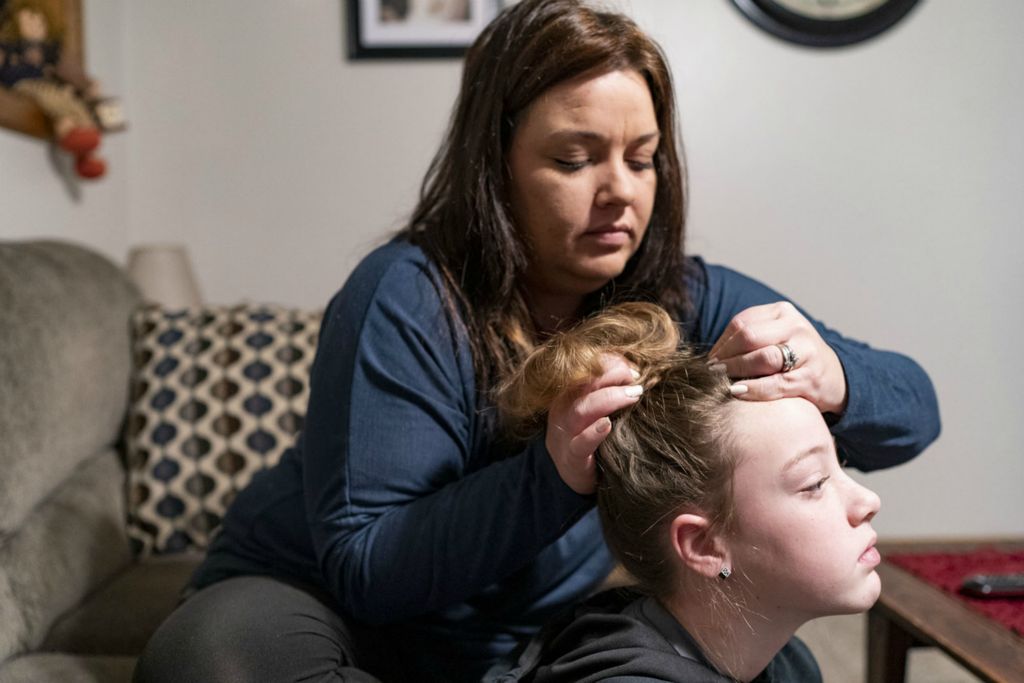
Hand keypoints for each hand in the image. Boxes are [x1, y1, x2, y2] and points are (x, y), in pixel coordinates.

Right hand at [545, 354, 642, 494]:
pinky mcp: (572, 457)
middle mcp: (563, 410)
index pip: (585, 369)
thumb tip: (638, 372)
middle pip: (583, 383)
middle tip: (637, 378)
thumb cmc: (588, 435)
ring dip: (609, 398)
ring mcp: (566, 434)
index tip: (632, 366)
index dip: (608, 363)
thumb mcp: (593, 409)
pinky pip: (580, 444)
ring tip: (634, 395)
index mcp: (568, 394)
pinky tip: (607, 425)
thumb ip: (608, 391)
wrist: (570, 474)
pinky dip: (593, 433)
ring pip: (581, 410)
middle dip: (612, 375)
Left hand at [708, 302, 847, 414]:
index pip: (742, 323)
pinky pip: (776, 384)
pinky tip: (738, 392)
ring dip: (736, 371)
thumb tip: (711, 357)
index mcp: (782, 312)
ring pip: (763, 358)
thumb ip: (748, 339)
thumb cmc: (793, 357)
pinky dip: (753, 389)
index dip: (721, 344)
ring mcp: (807, 351)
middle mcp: (797, 327)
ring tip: (721, 382)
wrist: (834, 376)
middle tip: (711, 372)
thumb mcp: (774, 337)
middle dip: (726, 357)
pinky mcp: (811, 378)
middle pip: (749, 337)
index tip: (710, 360)